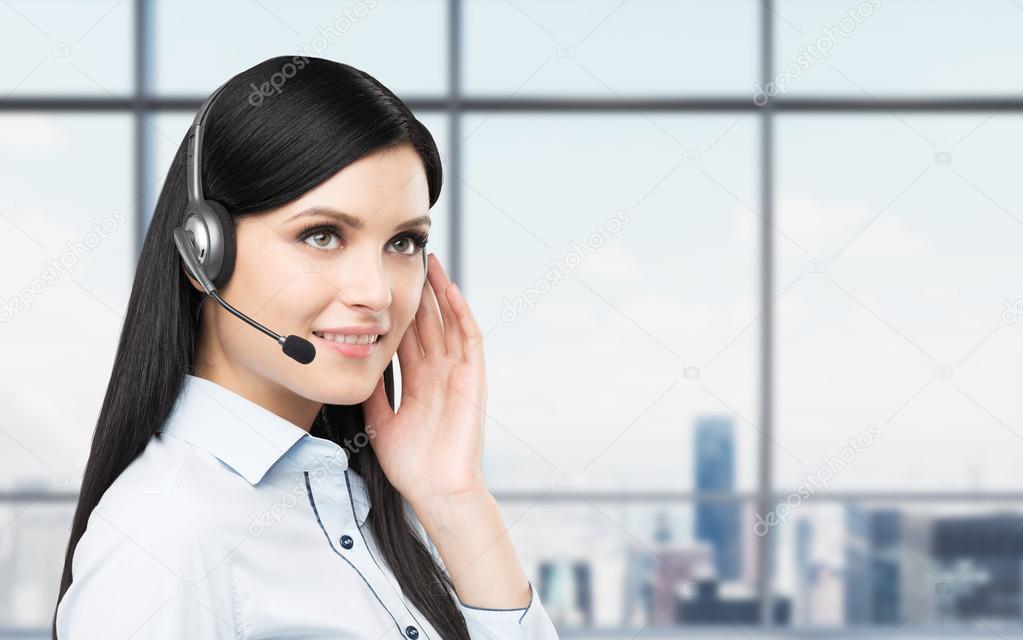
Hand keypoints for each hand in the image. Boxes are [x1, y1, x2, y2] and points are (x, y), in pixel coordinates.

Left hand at [361, 253, 489, 505]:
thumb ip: (373, 392)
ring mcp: (457, 373)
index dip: (398, 309)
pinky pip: (468, 339)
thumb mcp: (379, 421)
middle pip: (428, 322)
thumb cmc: (410, 464)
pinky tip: (450, 290)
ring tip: (430, 262)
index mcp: (418, 380)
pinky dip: (460, 313)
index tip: (384, 284)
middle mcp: (438, 372)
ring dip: (441, 292)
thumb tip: (354, 365)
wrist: (435, 489)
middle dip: (419, 291)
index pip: (408, 335)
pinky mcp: (473, 379)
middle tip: (407, 258)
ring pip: (448, 322)